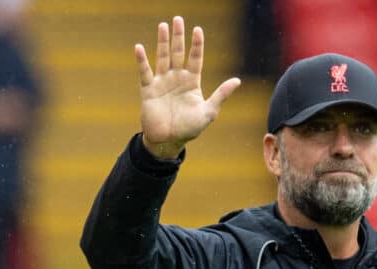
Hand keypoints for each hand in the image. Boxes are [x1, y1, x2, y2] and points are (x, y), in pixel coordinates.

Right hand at [135, 16, 240, 158]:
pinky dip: (142, 60)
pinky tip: (139, 47)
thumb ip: (221, 95)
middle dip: (178, 37)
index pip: (195, 59)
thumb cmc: (190, 128)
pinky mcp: (148, 90)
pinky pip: (145, 72)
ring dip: (162, 42)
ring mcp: (162, 82)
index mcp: (192, 82)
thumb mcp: (209, 112)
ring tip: (163, 26)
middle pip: (178, 53)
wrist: (169, 141)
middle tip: (178, 19)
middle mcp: (176, 79)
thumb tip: (237, 81)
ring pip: (162, 58)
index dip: (197, 45)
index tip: (198, 30)